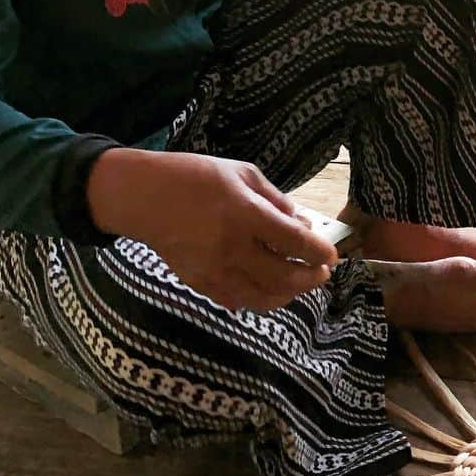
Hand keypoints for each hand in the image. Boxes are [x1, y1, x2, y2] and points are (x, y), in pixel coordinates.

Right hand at [86, 149, 337, 311]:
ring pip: (264, 296)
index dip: (319, 252)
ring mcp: (215, 270)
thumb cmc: (196, 177)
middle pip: (285, 276)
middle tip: (321, 272)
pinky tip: (270, 289)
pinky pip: (239, 301)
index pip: (295, 242)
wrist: (145, 198)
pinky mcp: (201, 284)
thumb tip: (302, 223)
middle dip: (311, 277)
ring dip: (289, 293)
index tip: (331, 254)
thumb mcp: (242, 173)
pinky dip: (261, 299)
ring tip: (300, 282)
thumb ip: (276, 200)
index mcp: (246, 214)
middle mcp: (233, 247)